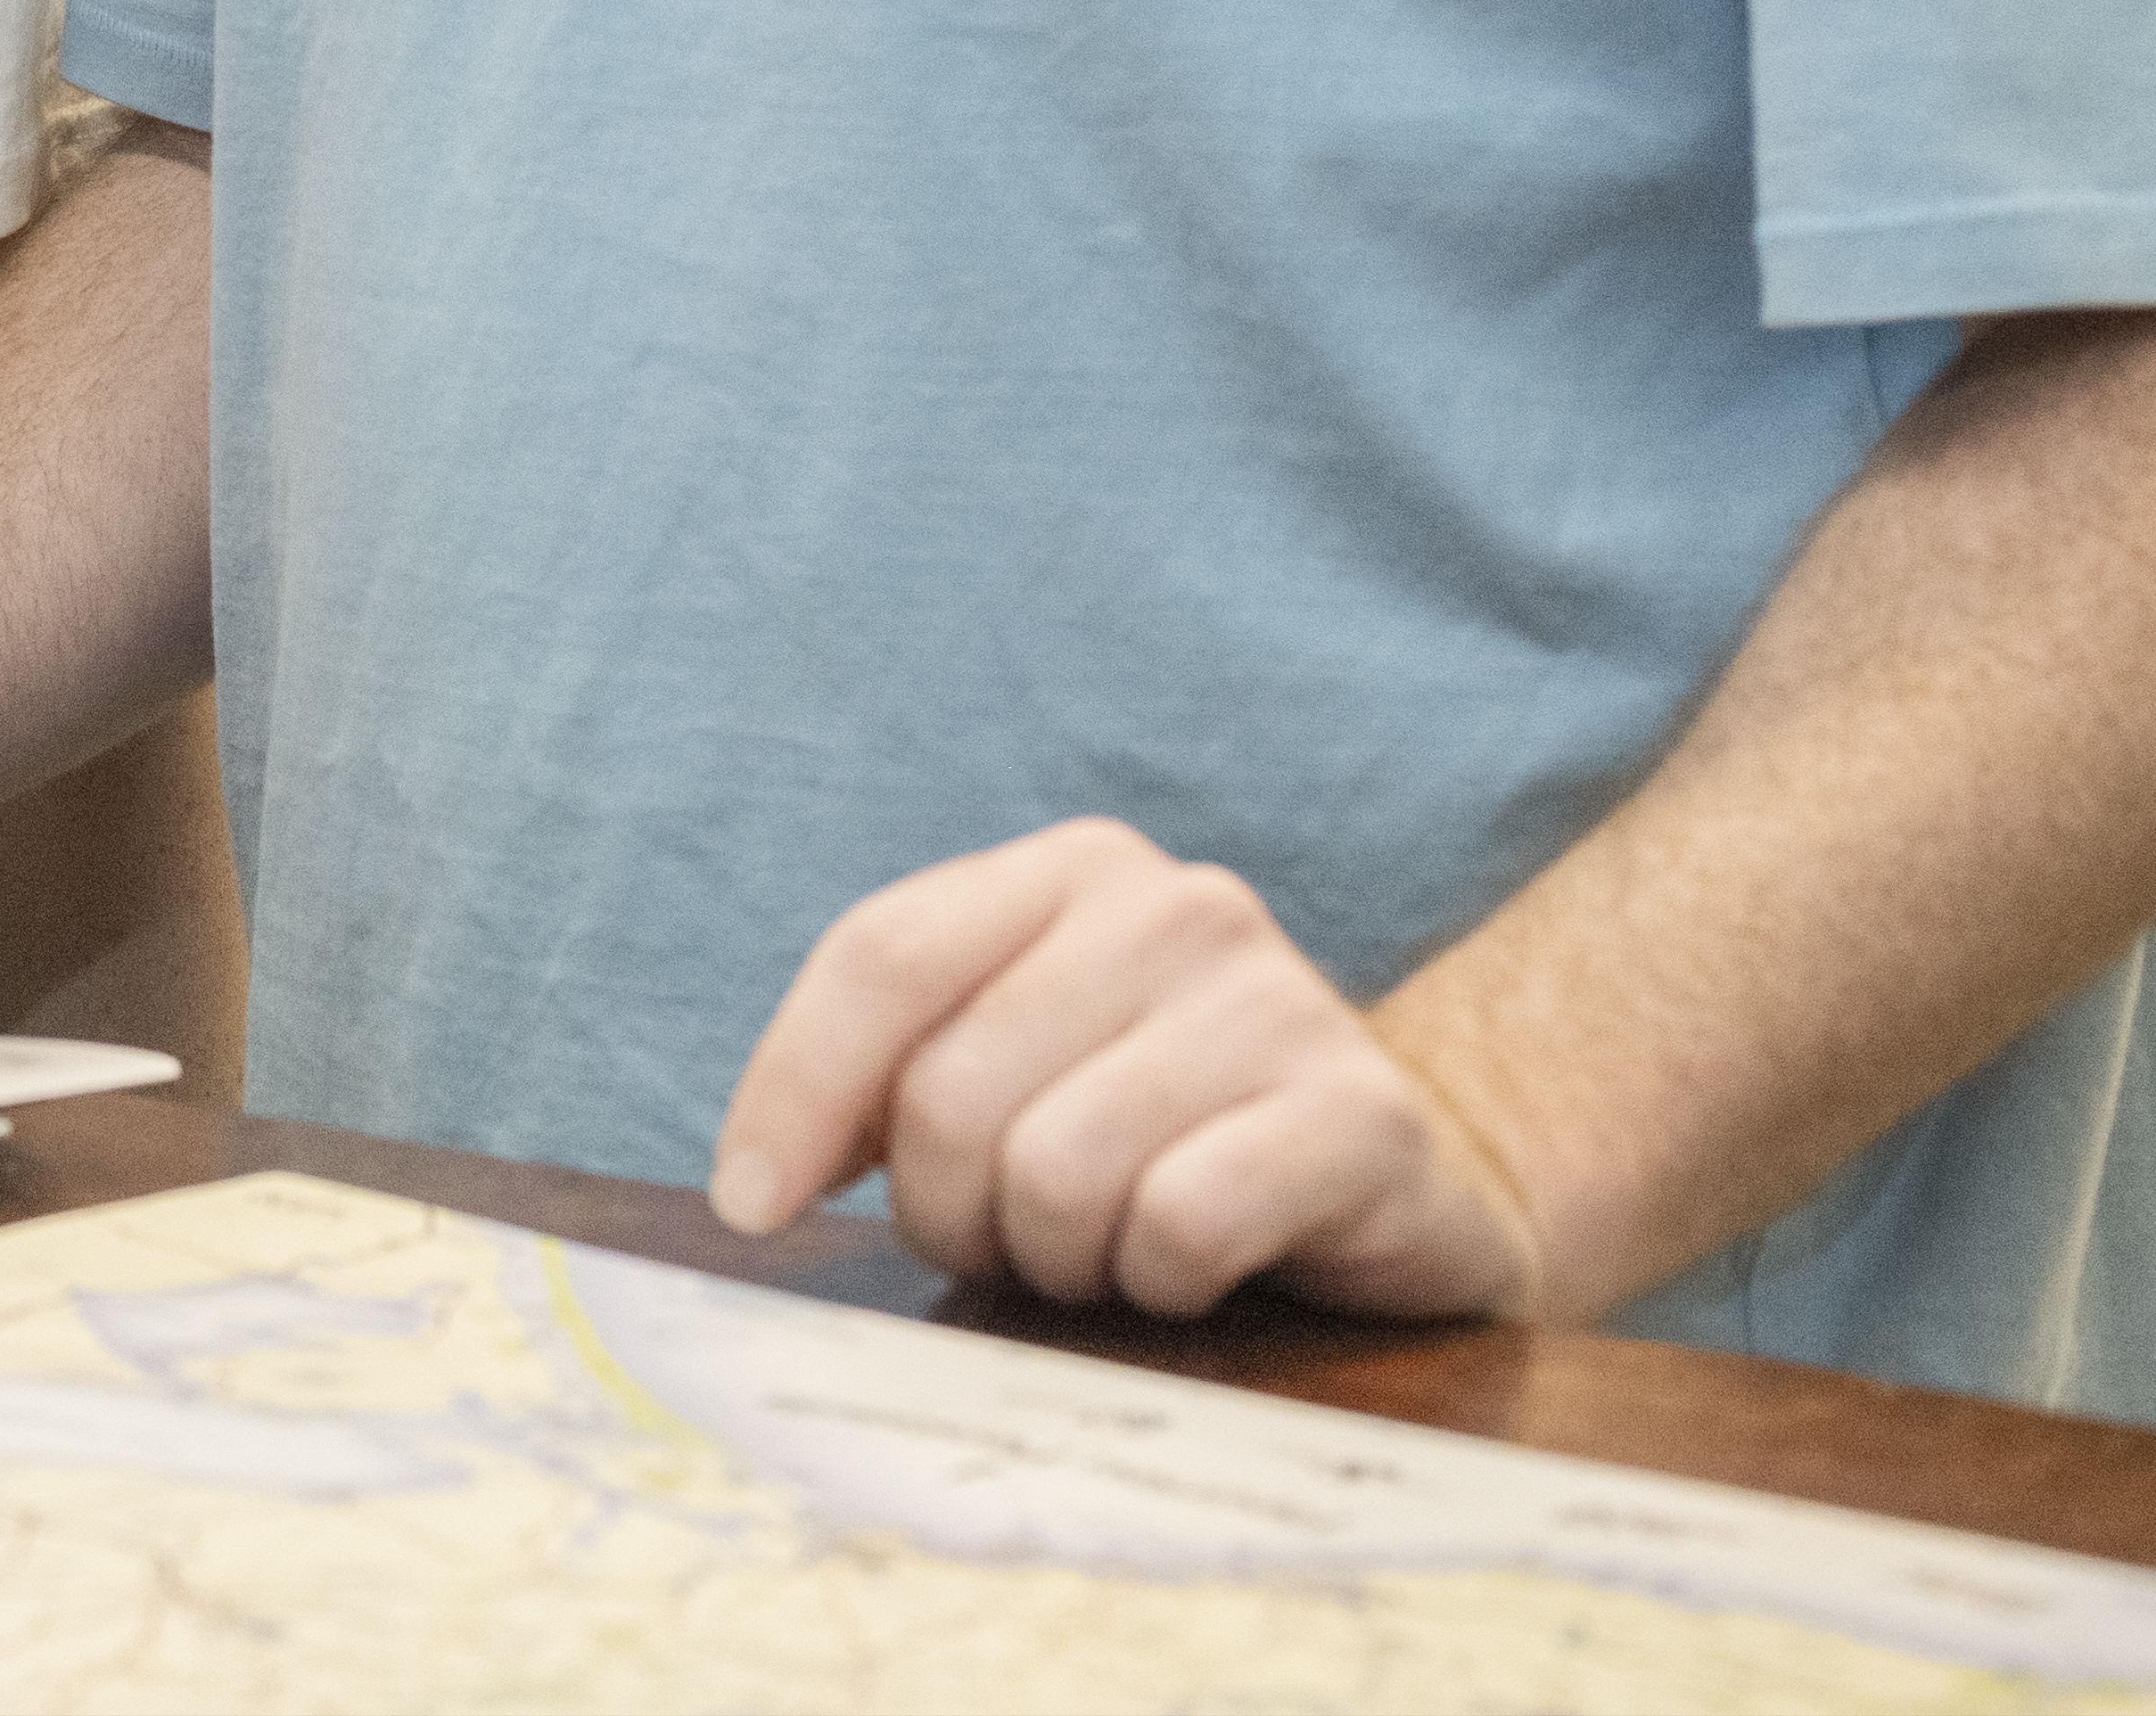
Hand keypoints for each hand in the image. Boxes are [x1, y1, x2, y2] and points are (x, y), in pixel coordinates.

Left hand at [706, 818, 1543, 1322]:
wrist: (1403, 1182)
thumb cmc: (1166, 1135)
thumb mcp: (1019, 1068)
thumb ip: (890, 1078)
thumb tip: (753, 1177)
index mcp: (1067, 871)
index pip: (879, 957)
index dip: (792, 1091)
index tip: (752, 1208)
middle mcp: (1173, 906)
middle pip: (951, 1093)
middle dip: (952, 1212)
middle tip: (1013, 1242)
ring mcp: (1278, 999)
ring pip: (1055, 1173)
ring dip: (1059, 1258)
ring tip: (1109, 1250)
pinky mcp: (1359, 1115)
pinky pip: (1177, 1226)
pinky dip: (1160, 1282)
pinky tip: (1197, 1268)